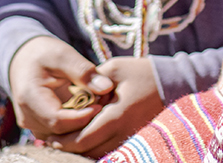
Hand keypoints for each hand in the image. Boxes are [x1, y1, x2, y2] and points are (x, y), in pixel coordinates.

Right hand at [7, 35, 112, 144]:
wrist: (24, 60)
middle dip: (84, 122)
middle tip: (103, 105)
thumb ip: (84, 71)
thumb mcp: (63, 55)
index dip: (81, 117)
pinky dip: (75, 126)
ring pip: (62, 138)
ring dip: (81, 125)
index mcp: (29, 98)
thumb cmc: (43, 54)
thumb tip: (107, 88)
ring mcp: (32, 126)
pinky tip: (86, 110)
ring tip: (96, 106)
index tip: (101, 105)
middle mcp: (27, 117)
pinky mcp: (39, 128)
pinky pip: (60, 134)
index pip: (58, 121)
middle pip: (61, 133)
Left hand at [47, 56, 163, 157]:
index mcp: (116, 116)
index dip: (63, 140)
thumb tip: (72, 94)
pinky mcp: (134, 139)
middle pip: (88, 151)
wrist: (173, 83)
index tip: (49, 134)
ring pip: (98, 154)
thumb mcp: (115, 69)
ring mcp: (130, 138)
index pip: (83, 138)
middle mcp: (123, 133)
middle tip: (52, 140)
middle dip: (68, 147)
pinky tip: (85, 138)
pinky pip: (110, 150)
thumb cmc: (143, 73)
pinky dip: (94, 148)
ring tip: (65, 140)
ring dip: (80, 149)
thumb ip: (92, 82)